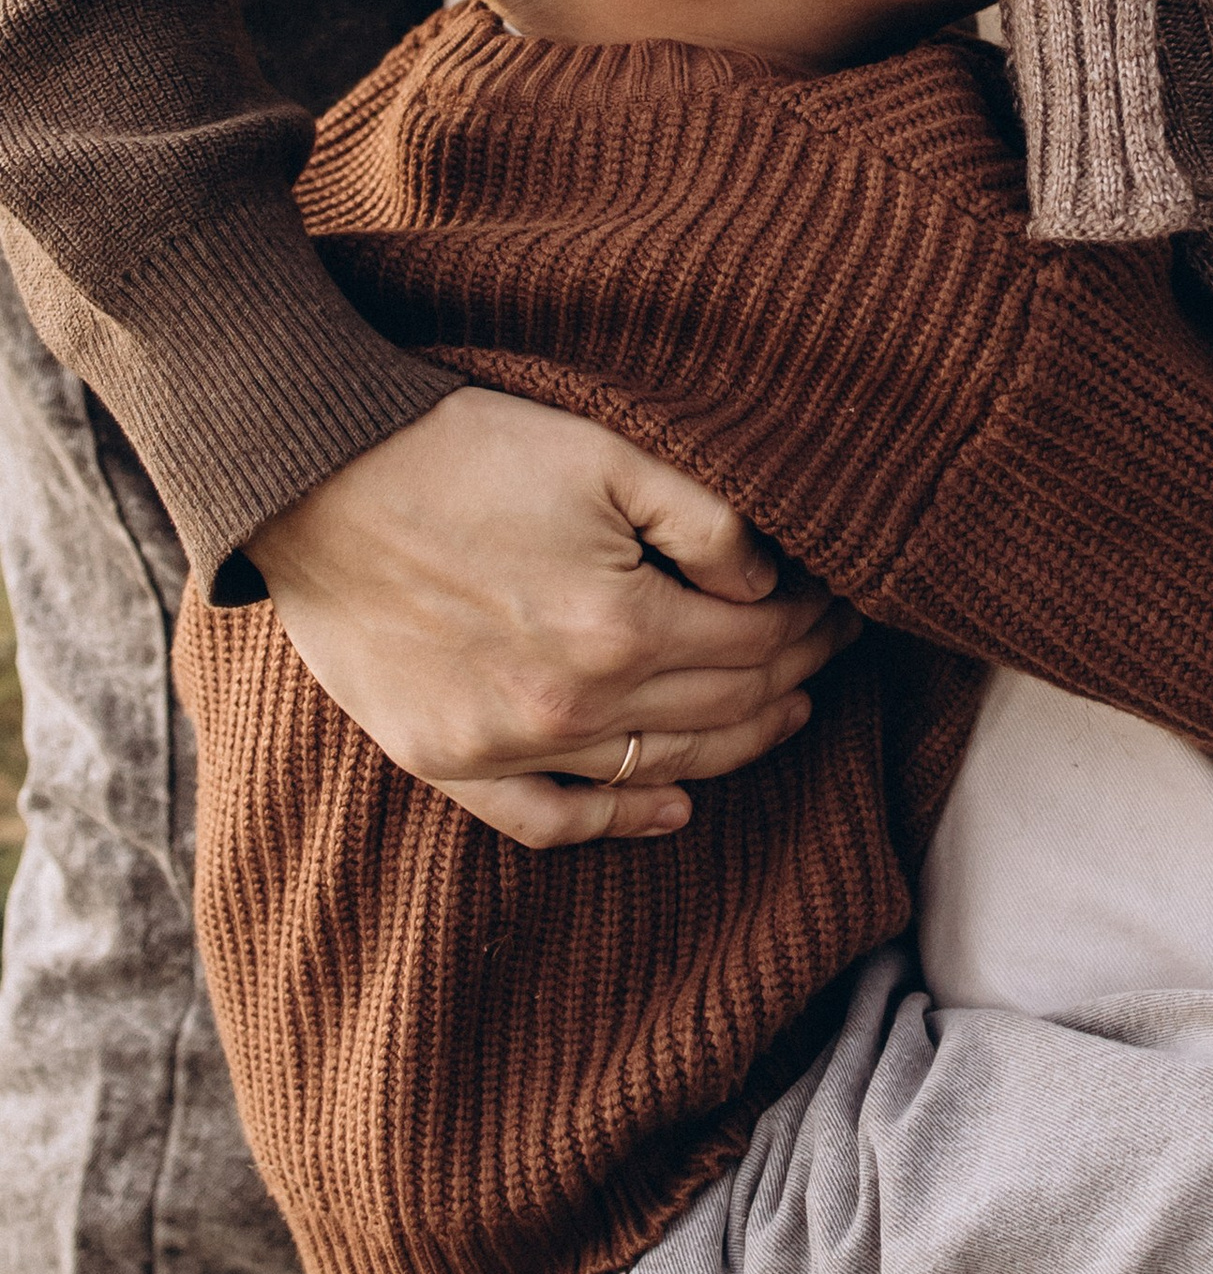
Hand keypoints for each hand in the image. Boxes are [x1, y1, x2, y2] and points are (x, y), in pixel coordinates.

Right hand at [248, 389, 851, 849]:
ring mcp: (505, 745)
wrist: (310, 478)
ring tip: (783, 709)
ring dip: (736, 744)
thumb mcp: (603, 453)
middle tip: (830, 649)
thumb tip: (771, 581)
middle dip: (793, 674)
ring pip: (660, 770)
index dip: (812, 621)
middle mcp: (571, 705)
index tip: (840, 601)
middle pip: (724, 709)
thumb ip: (706, 520)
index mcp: (620, 625)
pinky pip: (550, 821)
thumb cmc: (460, 452)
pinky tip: (673, 807)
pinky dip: (619, 821)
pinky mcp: (446, 761)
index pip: (758, 641)